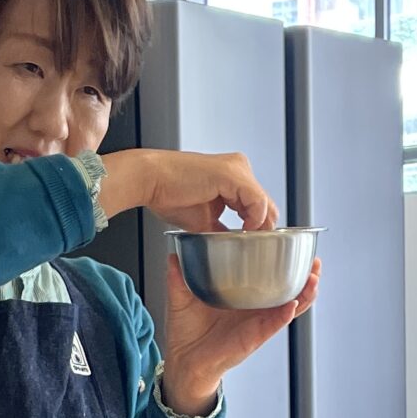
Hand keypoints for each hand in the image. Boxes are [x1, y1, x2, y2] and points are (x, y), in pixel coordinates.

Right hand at [100, 147, 277, 232]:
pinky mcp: (232, 174)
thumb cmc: (169, 195)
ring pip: (265, 203)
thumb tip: (233, 247)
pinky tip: (245, 230)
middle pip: (266, 204)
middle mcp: (239, 168)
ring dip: (260, 226)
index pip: (259, 204)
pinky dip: (254, 218)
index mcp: (233, 176)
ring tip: (249, 242)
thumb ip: (222, 230)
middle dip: (263, 229)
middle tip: (255, 248)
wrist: (150, 181)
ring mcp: (237, 169)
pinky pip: (256, 200)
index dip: (260, 228)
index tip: (253, 247)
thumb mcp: (204, 220)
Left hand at [158, 256, 320, 417]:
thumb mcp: (182, 298)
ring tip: (313, 279)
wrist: (183, 361)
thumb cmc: (187, 333)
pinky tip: (292, 304)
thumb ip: (179, 277)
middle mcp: (254, 309)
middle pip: (289, 291)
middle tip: (314, 262)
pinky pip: (274, 325)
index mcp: (242, 296)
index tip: (293, 247)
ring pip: (290, 307)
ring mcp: (257, 323)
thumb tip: (173, 254)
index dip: (284, 264)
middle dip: (306, 277)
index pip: (268, 278)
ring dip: (304, 294)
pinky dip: (285, 315)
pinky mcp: (254, 337)